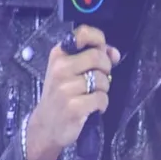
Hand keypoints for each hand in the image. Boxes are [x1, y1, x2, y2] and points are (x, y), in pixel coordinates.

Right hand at [24, 26, 120, 159]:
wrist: (46, 126)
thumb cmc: (61, 95)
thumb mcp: (70, 72)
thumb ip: (92, 58)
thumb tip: (114, 53)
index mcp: (59, 55)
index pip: (83, 33)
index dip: (99, 40)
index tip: (102, 51)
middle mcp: (60, 68)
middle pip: (99, 57)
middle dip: (105, 69)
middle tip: (98, 80)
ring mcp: (66, 88)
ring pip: (103, 80)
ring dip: (103, 90)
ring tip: (90, 96)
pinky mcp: (74, 106)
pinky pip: (102, 99)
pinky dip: (102, 105)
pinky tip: (92, 108)